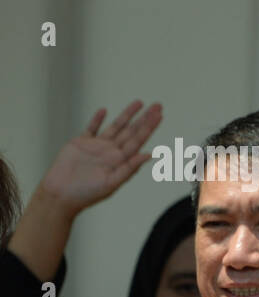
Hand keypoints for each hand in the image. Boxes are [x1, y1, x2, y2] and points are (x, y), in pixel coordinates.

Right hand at [38, 101, 162, 216]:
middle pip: (131, 131)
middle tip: (157, 105)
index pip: (138, 140)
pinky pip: (91, 129)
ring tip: (139, 103)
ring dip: (126, 115)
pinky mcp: (80, 144)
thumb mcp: (112, 182)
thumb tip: (149, 154)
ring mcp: (97, 146)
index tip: (159, 116)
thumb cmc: (87, 194)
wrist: (61, 194)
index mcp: (121, 160)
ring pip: (115, 126)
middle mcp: (111, 152)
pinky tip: (104, 111)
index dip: (149, 127)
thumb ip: (130, 168)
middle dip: (144, 118)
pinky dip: (97, 120)